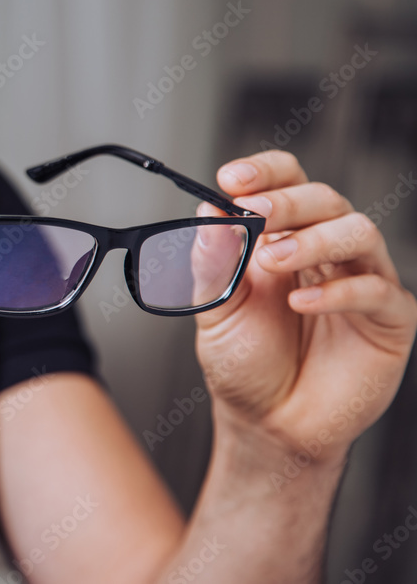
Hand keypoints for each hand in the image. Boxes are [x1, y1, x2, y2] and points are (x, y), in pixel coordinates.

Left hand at [194, 150, 416, 461]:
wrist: (267, 423)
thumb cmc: (244, 365)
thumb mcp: (216, 310)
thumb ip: (214, 263)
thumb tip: (209, 211)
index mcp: (282, 240)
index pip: (285, 184)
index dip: (265, 172)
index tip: (231, 178)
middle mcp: (324, 253)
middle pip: (325, 199)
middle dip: (287, 201)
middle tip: (256, 213)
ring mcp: (360, 282)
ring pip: (359, 232)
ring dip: (314, 239)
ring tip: (273, 260)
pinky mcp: (387, 320)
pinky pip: (377, 290)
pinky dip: (338, 291)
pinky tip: (301, 303)